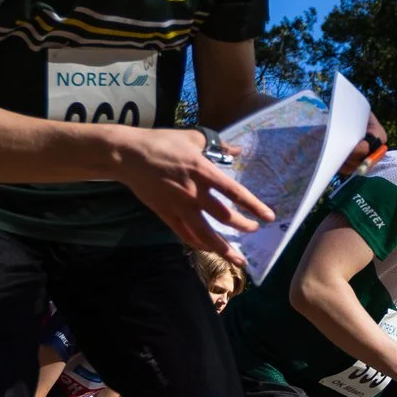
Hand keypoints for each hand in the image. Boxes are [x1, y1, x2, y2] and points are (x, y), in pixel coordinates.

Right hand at [116, 127, 273, 262]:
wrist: (128, 156)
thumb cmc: (161, 143)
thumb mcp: (192, 138)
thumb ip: (218, 145)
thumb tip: (238, 151)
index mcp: (203, 172)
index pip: (235, 193)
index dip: (254, 207)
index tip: (268, 217)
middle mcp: (194, 193)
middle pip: (225, 217)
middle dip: (244, 227)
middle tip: (254, 230)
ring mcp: (179, 207)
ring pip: (206, 234)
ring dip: (224, 249)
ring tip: (239, 259)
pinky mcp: (166, 215)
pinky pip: (186, 236)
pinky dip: (200, 244)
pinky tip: (210, 249)